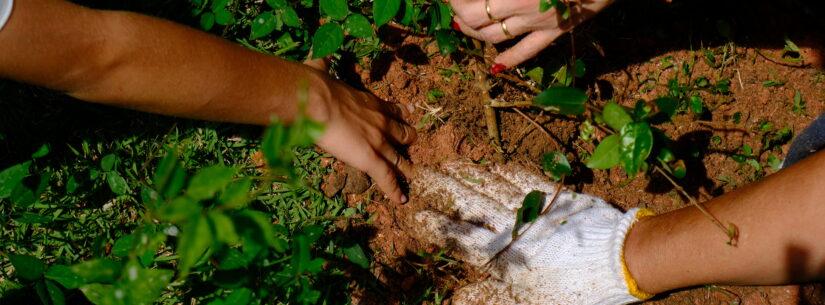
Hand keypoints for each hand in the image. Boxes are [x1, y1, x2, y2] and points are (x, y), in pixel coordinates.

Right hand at [306, 60, 416, 203]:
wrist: (316, 100)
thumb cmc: (315, 87)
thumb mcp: (323, 71)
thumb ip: (324, 65)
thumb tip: (318, 55)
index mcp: (370, 102)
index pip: (391, 109)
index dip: (400, 114)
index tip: (408, 114)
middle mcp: (380, 122)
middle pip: (401, 134)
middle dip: (408, 140)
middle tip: (413, 145)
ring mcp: (378, 142)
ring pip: (398, 158)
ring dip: (405, 168)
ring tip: (414, 175)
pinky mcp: (371, 159)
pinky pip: (387, 178)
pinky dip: (394, 190)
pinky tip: (401, 199)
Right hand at [405, 162, 652, 303]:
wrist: (620, 260)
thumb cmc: (575, 290)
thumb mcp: (529, 303)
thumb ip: (490, 300)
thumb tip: (454, 303)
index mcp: (504, 256)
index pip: (461, 238)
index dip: (437, 225)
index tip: (417, 214)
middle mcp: (514, 227)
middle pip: (470, 204)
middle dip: (444, 189)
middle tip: (423, 174)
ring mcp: (534, 208)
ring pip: (492, 187)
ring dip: (468, 175)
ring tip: (448, 164)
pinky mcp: (555, 196)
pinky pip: (524, 179)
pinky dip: (506, 171)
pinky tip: (493, 165)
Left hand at [450, 0, 613, 69]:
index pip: (471, 4)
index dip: (455, 0)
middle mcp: (523, 9)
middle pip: (476, 20)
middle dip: (459, 14)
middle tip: (454, 5)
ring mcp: (539, 24)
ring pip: (495, 38)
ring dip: (475, 34)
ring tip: (465, 26)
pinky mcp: (556, 32)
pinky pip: (527, 52)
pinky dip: (508, 61)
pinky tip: (495, 68)